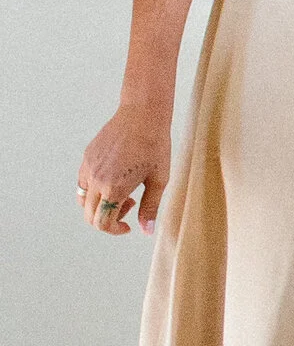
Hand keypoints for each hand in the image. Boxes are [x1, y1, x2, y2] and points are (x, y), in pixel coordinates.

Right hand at [77, 108, 172, 236]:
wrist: (142, 115)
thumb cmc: (155, 146)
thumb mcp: (159, 180)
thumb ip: (150, 207)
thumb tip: (146, 231)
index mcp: (113, 188)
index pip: (102, 223)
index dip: (114, 230)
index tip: (128, 225)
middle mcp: (96, 180)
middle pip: (90, 215)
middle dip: (108, 219)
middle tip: (129, 205)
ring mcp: (88, 168)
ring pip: (83, 200)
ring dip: (99, 205)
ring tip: (122, 191)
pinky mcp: (87, 157)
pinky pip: (82, 183)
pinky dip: (93, 190)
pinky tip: (113, 178)